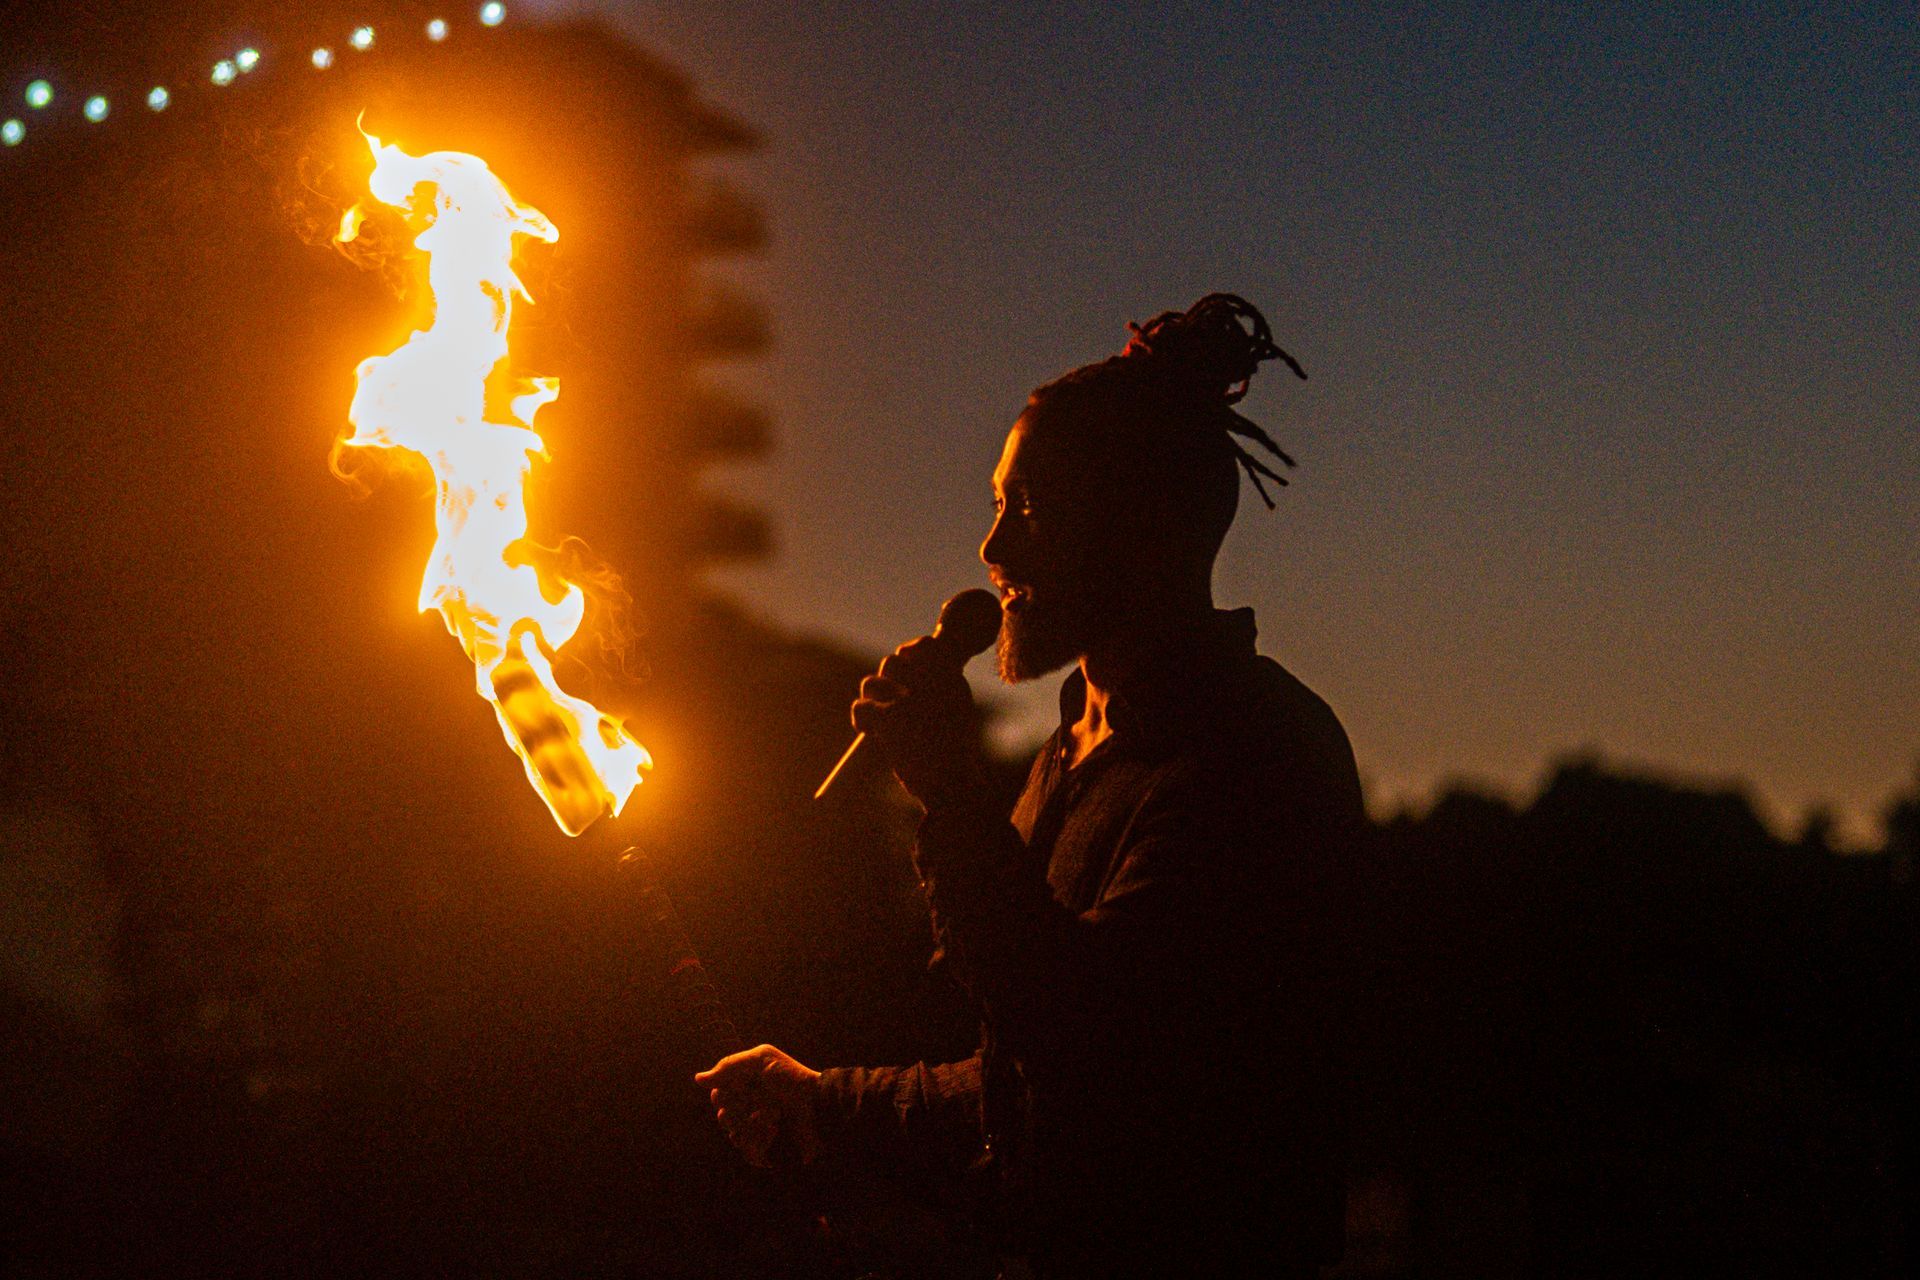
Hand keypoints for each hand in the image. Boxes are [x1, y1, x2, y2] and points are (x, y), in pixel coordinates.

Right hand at [694, 1044, 821, 1168]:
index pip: (718, 1096)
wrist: (817, 1106)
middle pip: (724, 1117)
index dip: (724, 1094)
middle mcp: (748, 1109)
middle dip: (740, 1110)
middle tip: (759, 1104)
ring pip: (735, 1135)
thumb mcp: (762, 1061)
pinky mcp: (766, 1150)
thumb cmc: (792, 1080)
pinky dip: (760, 1140)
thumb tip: (698, 1079)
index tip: (740, 1089)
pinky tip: (774, 1131)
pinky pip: (748, 1152)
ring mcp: (757, 1131)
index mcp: (745, 1088)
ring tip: (772, 1118)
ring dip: (753, 1125)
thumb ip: (729, 1066)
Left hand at [851, 635, 986, 809]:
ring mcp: (908, 700)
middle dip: (885, 677)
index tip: (906, 665)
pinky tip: (866, 731)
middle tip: (887, 696)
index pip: (925, 646)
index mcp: (951, 680)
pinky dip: (859, 718)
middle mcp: (931, 683)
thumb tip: (904, 670)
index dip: (910, 652)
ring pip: (872, 683)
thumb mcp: (956, 715)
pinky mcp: (888, 720)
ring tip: (875, 716)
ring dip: (870, 698)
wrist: (954, 787)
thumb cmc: (956, 758)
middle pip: (892, 662)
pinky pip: (861, 707)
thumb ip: (937, 691)